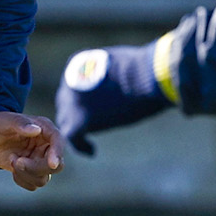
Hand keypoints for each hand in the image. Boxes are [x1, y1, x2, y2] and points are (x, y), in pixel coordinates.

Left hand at [0, 111, 62, 190]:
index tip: (52, 164)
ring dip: (26, 174)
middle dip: (37, 168)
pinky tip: (12, 167)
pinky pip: (33, 184)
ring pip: (44, 178)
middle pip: (56, 165)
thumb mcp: (5, 121)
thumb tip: (36, 130)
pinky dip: (22, 180)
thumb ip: (20, 124)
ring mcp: (39, 160)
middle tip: (18, 161)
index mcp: (44, 129)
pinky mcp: (31, 171)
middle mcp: (46, 145)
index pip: (58, 141)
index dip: (58, 153)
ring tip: (12, 160)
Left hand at [54, 43, 172, 157]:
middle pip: (66, 103)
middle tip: (87, 128)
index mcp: (79, 64)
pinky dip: (80, 145)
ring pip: (66, 120)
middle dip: (76, 115)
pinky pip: (72, 136)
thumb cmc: (146, 68)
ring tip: (87, 142)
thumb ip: (110, 77)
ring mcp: (72, 101)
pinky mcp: (80, 119)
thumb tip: (119, 87)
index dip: (80, 100)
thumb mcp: (121, 65)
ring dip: (76, 130)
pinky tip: (91, 151)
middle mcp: (70, 81)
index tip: (91, 110)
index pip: (72, 86)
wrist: (149, 75)